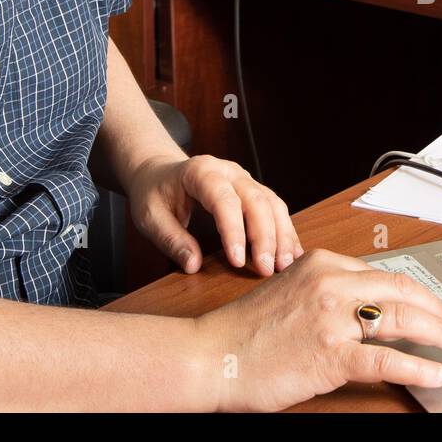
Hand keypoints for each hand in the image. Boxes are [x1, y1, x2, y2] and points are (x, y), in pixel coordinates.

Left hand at [123, 154, 301, 275]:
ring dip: (282, 235)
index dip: (233, 231)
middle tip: (266, 270)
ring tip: (285, 266)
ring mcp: (245, 179)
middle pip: (256, 201)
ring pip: (272, 204)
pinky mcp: (254, 191)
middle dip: (265, 237)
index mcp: (201, 171)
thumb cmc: (154, 194)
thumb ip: (171, 239)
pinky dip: (285, 231)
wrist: (160, 172)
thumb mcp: (150, 217)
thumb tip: (193, 266)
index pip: (224, 200)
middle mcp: (229, 171)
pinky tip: (292, 254)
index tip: (237, 262)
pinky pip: (275, 208)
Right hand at [196, 248, 441, 411]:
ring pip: (401, 318)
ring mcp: (332, 318)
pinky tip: (435, 373)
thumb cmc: (244, 331)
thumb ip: (325, 292)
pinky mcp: (330, 354)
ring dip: (436, 332)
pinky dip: (418, 365)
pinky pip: (386, 358)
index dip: (414, 291)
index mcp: (320, 263)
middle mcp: (330, 283)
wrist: (211, 355)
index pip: (383, 273)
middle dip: (435, 309)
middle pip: (400, 290)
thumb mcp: (289, 292)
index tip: (430, 303)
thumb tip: (364, 306)